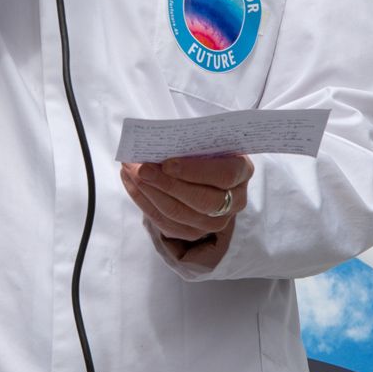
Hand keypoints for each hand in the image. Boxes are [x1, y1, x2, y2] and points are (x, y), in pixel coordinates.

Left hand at [120, 154, 252, 269]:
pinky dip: (144, 202)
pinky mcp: (194, 232)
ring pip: (180, 214)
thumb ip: (190, 142)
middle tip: (142, 169)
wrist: (203, 167)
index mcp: (242, 171)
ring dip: (150, 193)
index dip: (195, 171)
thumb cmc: (204, 147)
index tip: (167, 163)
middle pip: (202, 201)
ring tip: (130, 172)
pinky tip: (130, 183)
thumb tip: (157, 147)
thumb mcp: (205, 139)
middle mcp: (235, 201)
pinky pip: (166, 223)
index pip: (223, 175)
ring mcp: (215, 221)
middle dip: (167, 185)